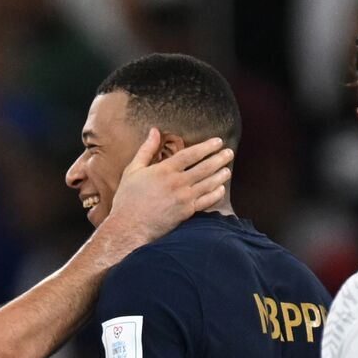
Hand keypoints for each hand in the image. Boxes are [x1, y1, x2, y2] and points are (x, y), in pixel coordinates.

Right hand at [103, 128, 233, 245]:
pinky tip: (221, 189)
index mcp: (164, 170)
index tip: (218, 141)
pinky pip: (206, 202)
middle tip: (229, 153)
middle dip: (219, 159)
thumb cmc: (128, 198)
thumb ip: (146, 149)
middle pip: (204, 167)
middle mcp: (177, 183)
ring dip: (220, 175)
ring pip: (208, 184)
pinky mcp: (186, 213)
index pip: (191, 154)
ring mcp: (183, 199)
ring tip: (228, 169)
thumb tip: (154, 131)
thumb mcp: (133, 169)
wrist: (128, 227)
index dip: (206, 146)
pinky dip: (216, 194)